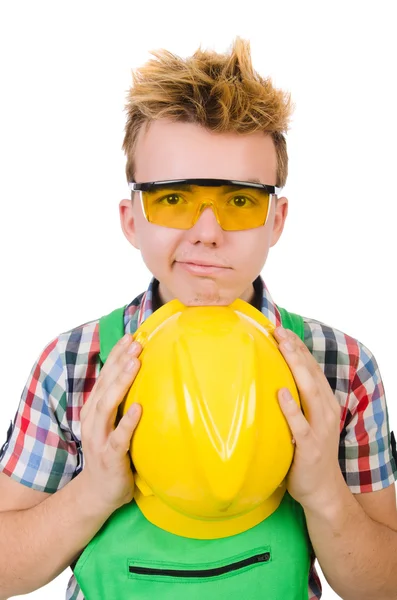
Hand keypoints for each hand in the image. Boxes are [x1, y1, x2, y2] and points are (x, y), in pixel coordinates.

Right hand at [79, 333, 141, 515]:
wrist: (97, 493)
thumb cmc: (111, 453)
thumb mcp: (112, 424)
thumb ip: (121, 403)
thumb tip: (143, 375)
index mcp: (93, 409)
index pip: (105, 377)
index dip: (116, 355)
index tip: (131, 336)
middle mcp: (92, 420)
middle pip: (105, 385)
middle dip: (120, 362)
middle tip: (137, 342)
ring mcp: (99, 439)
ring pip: (107, 406)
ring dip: (121, 383)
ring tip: (136, 363)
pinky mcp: (109, 457)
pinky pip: (119, 438)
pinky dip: (128, 422)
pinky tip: (139, 408)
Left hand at [273, 326, 345, 512]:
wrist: (322, 490)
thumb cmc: (308, 452)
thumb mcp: (307, 421)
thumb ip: (296, 401)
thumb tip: (271, 380)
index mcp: (325, 403)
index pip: (311, 369)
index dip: (298, 348)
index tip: (282, 330)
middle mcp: (326, 411)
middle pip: (310, 374)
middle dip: (295, 350)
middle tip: (279, 330)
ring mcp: (319, 429)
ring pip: (309, 392)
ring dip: (296, 367)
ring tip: (283, 348)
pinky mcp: (309, 447)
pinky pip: (299, 425)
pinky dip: (291, 408)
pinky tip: (281, 393)